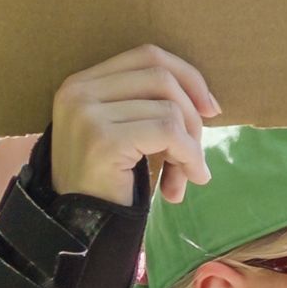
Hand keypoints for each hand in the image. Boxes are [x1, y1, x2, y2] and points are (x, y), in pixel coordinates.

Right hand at [48, 47, 217, 206]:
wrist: (77, 231)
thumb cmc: (107, 185)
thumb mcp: (129, 135)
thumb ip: (153, 108)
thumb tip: (209, 103)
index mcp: (82, 83)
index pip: (147, 56)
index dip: (187, 76)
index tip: (210, 108)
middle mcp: (78, 92)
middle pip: (162, 77)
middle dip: (192, 116)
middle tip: (196, 155)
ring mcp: (87, 113)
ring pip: (169, 108)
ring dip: (190, 146)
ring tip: (186, 176)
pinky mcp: (103, 139)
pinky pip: (168, 133)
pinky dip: (187, 157)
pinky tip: (181, 185)